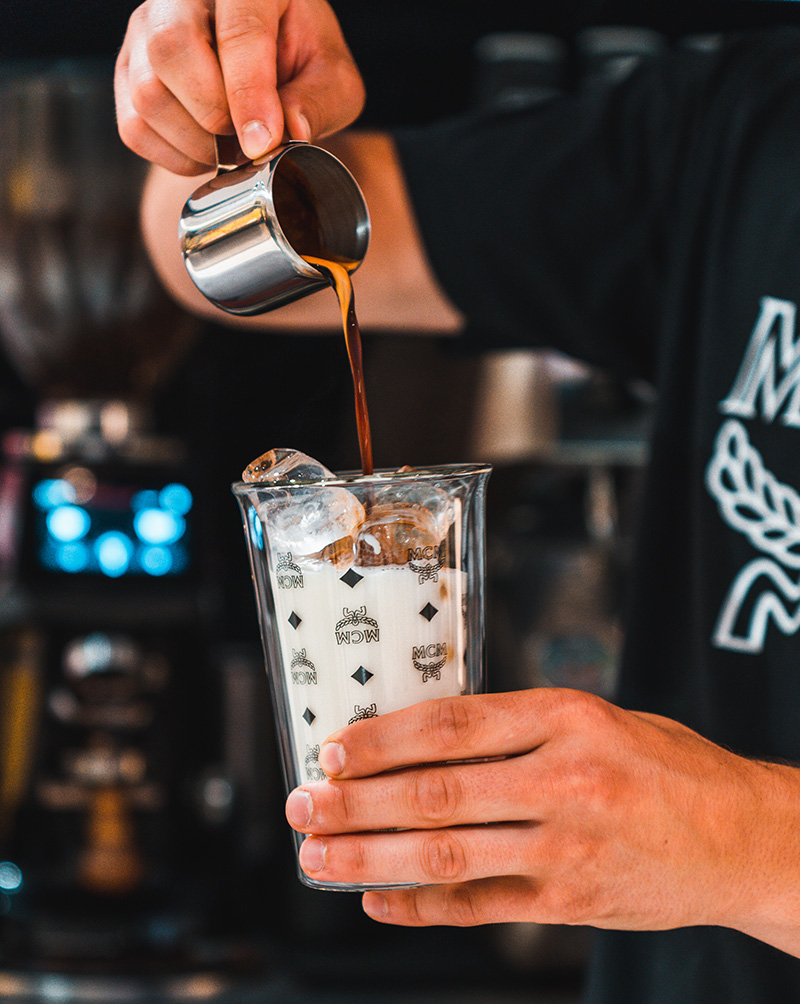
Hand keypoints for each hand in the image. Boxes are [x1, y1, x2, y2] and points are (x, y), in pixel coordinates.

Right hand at [115, 0, 364, 173]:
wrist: (268, 56)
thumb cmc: (300, 59)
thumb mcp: (332, 77)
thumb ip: (319, 101)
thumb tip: (289, 132)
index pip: (238, 29)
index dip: (249, 93)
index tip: (263, 143)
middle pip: (171, 50)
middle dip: (215, 116)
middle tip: (249, 142)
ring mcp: (146, 28)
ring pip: (147, 93)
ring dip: (196, 144)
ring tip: (232, 147)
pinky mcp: (127, 69)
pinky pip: (134, 127)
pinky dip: (174, 156)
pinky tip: (206, 150)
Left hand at [284, 689, 786, 933]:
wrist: (742, 838)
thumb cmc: (667, 766)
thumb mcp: (597, 717)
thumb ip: (518, 727)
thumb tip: (422, 738)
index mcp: (568, 718)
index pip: (452, 725)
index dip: (383, 739)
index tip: (332, 749)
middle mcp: (563, 781)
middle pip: (436, 792)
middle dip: (356, 802)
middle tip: (302, 805)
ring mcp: (567, 848)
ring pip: (447, 854)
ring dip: (370, 858)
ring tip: (316, 857)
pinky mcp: (571, 902)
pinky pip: (479, 907)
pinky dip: (420, 905)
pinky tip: (376, 901)